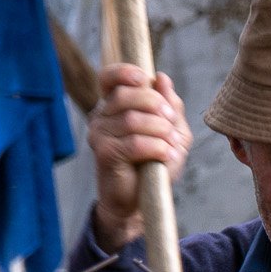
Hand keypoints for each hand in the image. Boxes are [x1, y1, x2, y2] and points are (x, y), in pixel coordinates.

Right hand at [88, 64, 190, 248]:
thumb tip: (162, 78)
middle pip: (127, 95)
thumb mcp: (171, 131)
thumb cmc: (154, 163)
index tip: (144, 79)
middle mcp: (101, 116)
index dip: (125, 72)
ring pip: (133, 119)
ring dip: (160, 131)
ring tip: (170, 145)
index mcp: (114, 105)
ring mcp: (99, 135)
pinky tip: (165, 157)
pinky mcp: (104, 154)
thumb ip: (170, 105)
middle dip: (157, 106)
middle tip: (171, 125)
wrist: (140, 199)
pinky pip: (135, 143)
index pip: (108, 77)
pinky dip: (157, 148)